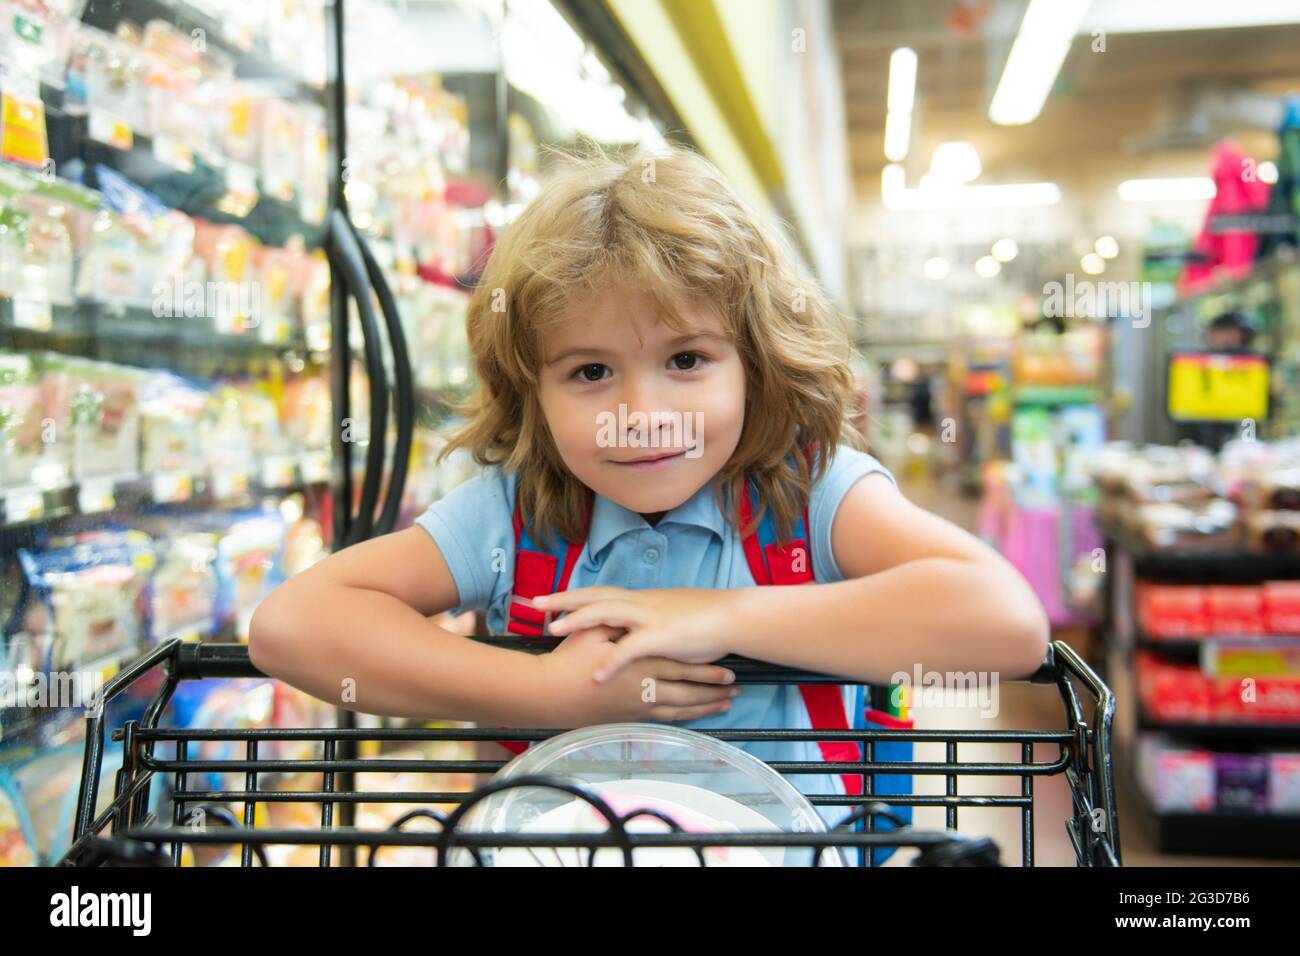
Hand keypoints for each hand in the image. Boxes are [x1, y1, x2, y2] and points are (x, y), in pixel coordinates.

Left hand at [533, 587, 735, 683]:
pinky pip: (631, 649)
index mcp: (641, 601)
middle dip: (564, 600)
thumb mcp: (670, 617)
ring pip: (607, 613)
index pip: (600, 593)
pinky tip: (597, 675)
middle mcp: (640, 604)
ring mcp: (650, 618)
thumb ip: (648, 621)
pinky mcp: (662, 637)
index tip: (549, 598)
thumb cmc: (705, 620)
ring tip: (554, 629)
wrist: (732, 618)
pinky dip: (612, 661)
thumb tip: (633, 629)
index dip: (573, 595)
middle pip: (595, 596)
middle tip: (535, 602)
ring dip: (579, 620)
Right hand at [533, 623, 737, 726]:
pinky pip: (663, 719)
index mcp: (640, 663)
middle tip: (735, 690)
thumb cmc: (570, 662)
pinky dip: (683, 717)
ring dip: (703, 707)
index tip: (729, 671)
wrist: (550, 694)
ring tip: (724, 704)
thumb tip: (637, 620)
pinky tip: (694, 716)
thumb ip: (620, 626)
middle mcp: (643, 688)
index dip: (707, 671)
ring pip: (678, 708)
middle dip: (713, 691)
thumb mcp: (594, 632)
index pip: (682, 668)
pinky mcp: (629, 717)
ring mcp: (637, 706)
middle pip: (687, 691)